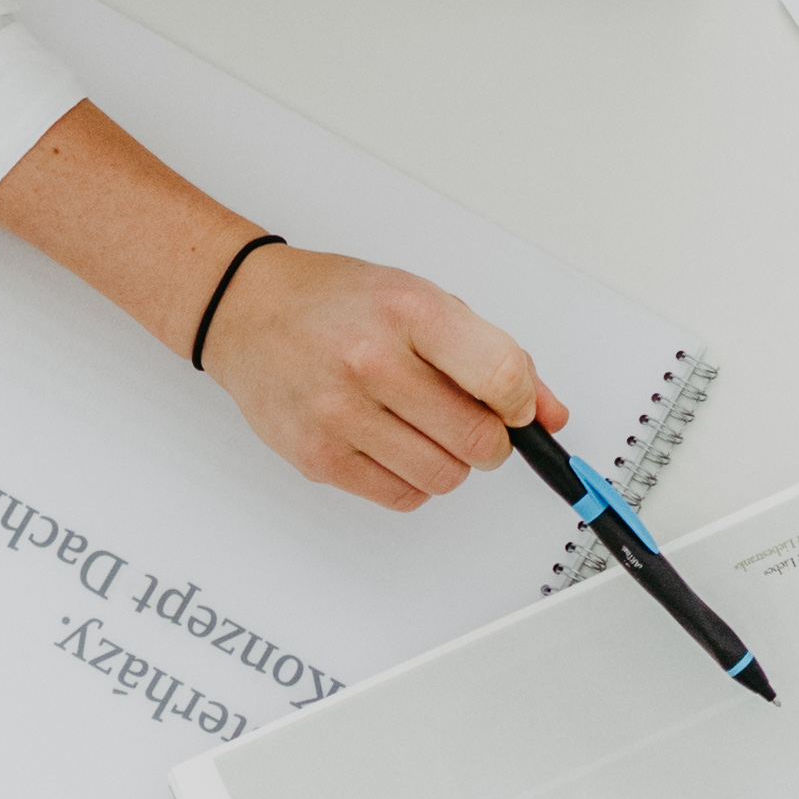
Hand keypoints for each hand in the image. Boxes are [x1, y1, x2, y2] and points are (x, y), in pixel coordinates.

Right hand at [205, 243, 545, 512]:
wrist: (248, 310)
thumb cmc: (338, 303)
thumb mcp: (425, 302)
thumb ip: (496, 355)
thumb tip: (550, 415)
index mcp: (410, 311)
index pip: (501, 377)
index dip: (522, 404)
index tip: (515, 407)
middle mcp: (372, 361)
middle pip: (477, 441)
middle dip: (491, 442)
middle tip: (474, 424)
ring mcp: (341, 413)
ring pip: (445, 478)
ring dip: (451, 463)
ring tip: (425, 429)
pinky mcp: (319, 456)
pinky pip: (403, 497)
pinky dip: (414, 480)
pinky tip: (394, 444)